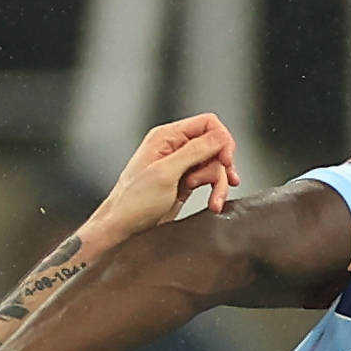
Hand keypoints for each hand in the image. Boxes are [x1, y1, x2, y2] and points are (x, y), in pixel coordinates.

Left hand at [88, 113, 241, 246]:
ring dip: (218, 184)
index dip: (222, 140)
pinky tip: (214, 202)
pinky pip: (209, 180)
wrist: (123, 227)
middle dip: (221, 167)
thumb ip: (194, 151)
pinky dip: (215, 190)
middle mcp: (175, 147)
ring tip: (213, 202)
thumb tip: (220, 137)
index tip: (226, 161)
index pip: (207, 123)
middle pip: (214, 146)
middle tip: (222, 184)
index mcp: (166, 136)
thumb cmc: (134, 201)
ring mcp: (181, 165)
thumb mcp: (166, 173)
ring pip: (214, 165)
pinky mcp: (185, 183)